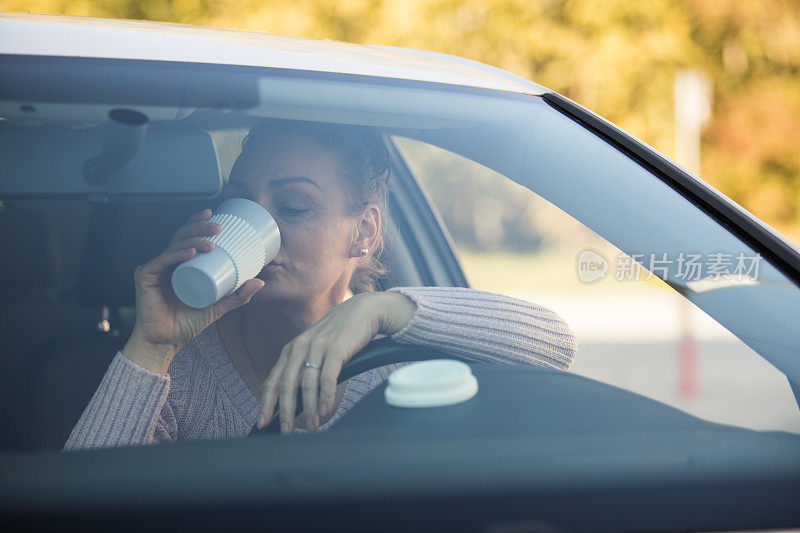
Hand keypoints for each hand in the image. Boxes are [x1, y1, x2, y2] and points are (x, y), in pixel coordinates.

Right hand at [122, 209, 264, 374]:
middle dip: (200, 226)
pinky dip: (176, 255)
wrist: (165, 342)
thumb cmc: (187, 323)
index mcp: (180, 263)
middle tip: (219, 226)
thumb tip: (262, 281)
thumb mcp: (219, 306)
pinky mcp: (145, 276)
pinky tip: (190, 253)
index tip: (217, 214)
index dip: (199, 221)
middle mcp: (166, 262)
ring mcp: (155, 267)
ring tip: (211, 242)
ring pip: (174, 245)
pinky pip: (162, 261)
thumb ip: (238, 296)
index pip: (188, 236)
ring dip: (193, 239)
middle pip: (182, 236)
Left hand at [257, 291, 415, 432]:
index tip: (263, 423)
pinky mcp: (335, 349)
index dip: (266, 403)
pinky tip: (325, 410)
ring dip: (308, 409)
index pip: (272, 380)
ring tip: (311, 427)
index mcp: (291, 350)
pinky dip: (325, 396)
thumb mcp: (315, 349)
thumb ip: (304, 369)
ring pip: (306, 384)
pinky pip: (327, 377)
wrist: (362, 311)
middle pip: (286, 385)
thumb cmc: (339, 334)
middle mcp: (299, 348)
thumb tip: (299, 401)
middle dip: (285, 412)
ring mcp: (317, 347)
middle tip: (287, 431)